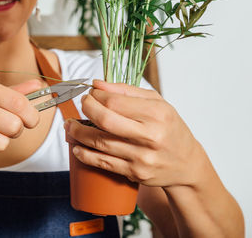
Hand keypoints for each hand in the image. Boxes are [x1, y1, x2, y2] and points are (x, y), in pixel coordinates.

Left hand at [64, 80, 206, 187]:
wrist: (186, 164)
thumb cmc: (170, 129)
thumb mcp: (157, 103)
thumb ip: (126, 91)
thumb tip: (97, 84)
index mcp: (157, 114)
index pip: (115, 101)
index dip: (96, 96)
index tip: (90, 93)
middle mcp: (150, 136)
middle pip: (105, 120)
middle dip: (86, 109)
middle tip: (81, 104)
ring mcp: (142, 157)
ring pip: (100, 142)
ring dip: (78, 132)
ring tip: (70, 125)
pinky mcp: (134, 173)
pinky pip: (102, 163)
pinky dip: (84, 154)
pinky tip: (76, 146)